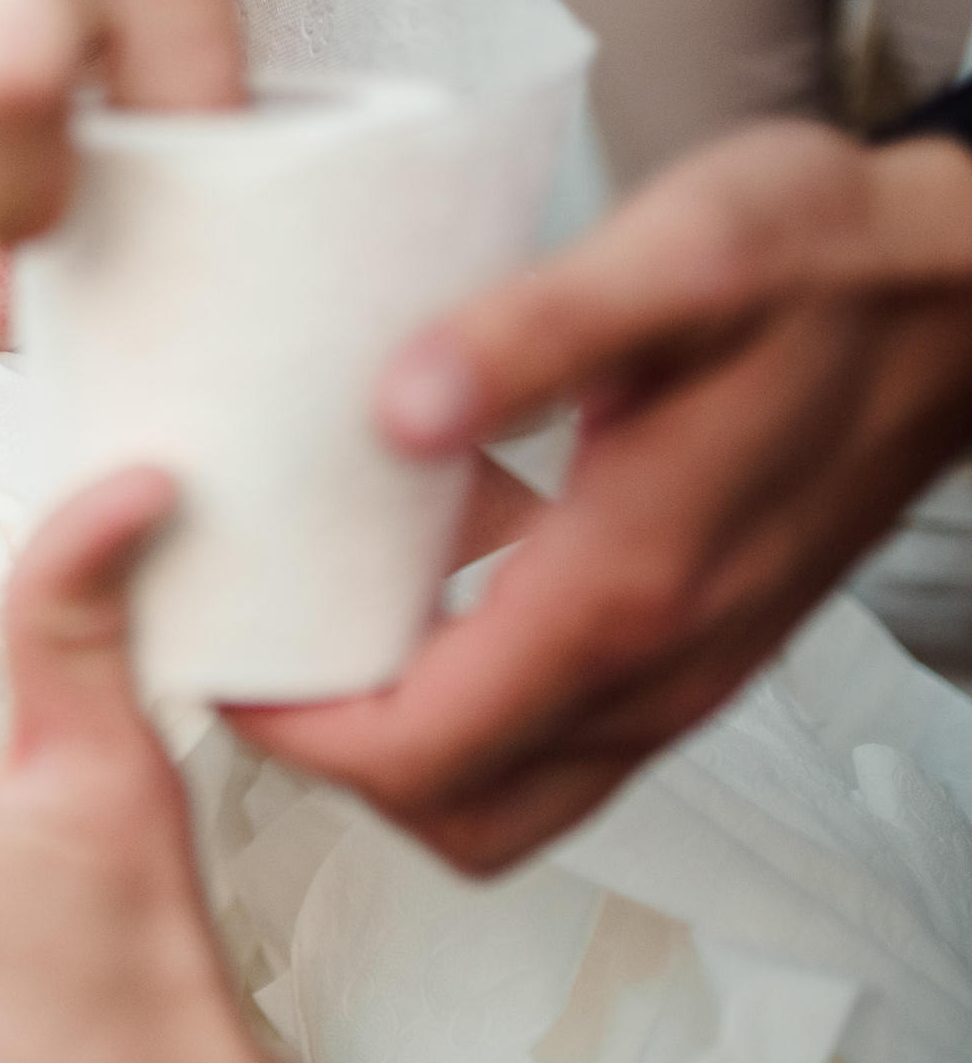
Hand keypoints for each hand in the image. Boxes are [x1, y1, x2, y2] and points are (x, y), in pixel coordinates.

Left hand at [231, 121, 971, 871]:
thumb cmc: (838, 262)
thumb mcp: (688, 254)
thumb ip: (541, 328)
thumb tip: (398, 407)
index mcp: (627, 590)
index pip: (416, 752)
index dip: (294, 730)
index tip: (224, 653)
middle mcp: (658, 666)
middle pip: (450, 808)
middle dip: (330, 756)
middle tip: (258, 651)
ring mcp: (686, 673)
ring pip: (508, 795)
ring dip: (402, 741)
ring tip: (324, 624)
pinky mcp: (698, 649)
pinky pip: (558, 735)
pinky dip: (475, 700)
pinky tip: (436, 576)